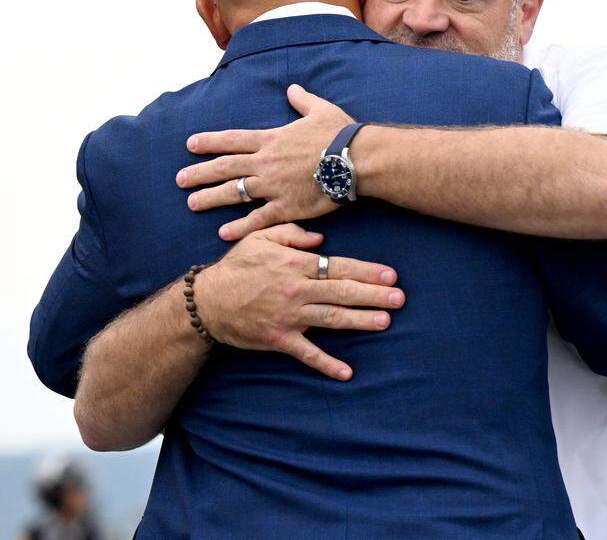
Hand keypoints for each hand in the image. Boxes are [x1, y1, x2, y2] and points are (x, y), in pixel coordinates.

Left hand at [177, 85, 355, 240]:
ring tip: (192, 203)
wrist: (357, 160)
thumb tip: (293, 89)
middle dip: (200, 173)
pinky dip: (239, 226)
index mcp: (272, 139)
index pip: (232, 140)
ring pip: (234, 193)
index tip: (190, 144)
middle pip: (225, 168)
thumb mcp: (321, 110)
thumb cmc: (341, 134)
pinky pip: (257, 219)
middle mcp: (266, 163)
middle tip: (180, 179)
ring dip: (210, 198)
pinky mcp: (287, 207)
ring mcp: (274, 186)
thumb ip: (302, 100)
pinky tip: (222, 232)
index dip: (209, 142)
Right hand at [193, 223, 403, 379]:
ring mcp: (289, 316)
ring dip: (360, 321)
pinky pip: (307, 354)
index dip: (366, 271)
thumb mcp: (260, 238)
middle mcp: (296, 290)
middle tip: (400, 298)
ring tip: (385, 322)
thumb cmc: (236, 268)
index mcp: (294, 264)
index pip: (338, 267)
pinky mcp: (280, 339)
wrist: (206, 303)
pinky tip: (347, 372)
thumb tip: (320, 240)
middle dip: (373, 295)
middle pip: (342, 292)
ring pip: (331, 318)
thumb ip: (292, 234)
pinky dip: (327, 364)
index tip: (390, 275)